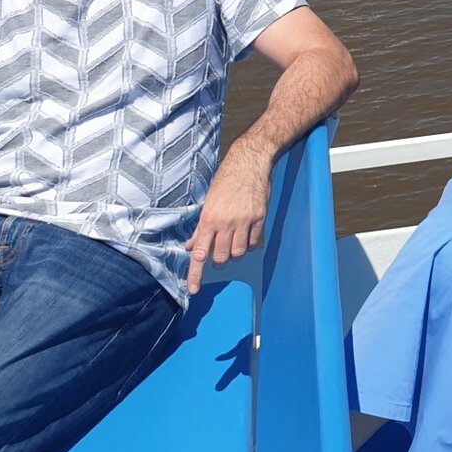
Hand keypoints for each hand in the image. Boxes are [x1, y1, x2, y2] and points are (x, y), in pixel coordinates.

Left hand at [186, 146, 272, 293]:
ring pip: (237, 252)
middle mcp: (226, 222)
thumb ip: (201, 227)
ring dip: (233, 253)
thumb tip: (192, 247)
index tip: (193, 290)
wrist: (250, 162)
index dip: (196, 274)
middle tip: (217, 254)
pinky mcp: (259, 218)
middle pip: (220, 257)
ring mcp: (244, 221)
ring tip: (232, 243)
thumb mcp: (208, 202)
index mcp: (209, 218)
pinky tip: (245, 236)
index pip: (200, 254)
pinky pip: (253, 243)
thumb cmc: (226, 180)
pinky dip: (248, 245)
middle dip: (218, 261)